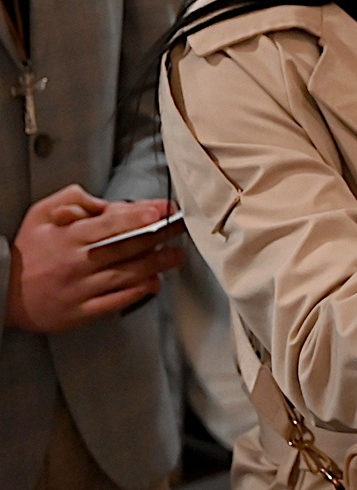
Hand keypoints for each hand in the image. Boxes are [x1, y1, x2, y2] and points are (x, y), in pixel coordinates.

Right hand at [6, 186, 185, 333]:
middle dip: (160, 235)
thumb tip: (104, 202)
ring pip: (127, 274)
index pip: (112, 223)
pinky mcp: (80, 312)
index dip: (142, 215)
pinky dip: (138, 292)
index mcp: (68, 237)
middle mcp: (77, 263)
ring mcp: (79, 289)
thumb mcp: (40, 215)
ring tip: (177, 255)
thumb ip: (73, 201)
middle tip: (182, 228)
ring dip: (157, 264)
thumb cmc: (28, 251)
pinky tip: (155, 282)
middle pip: (127, 247)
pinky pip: (115, 302)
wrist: (2, 293)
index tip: (165, 209)